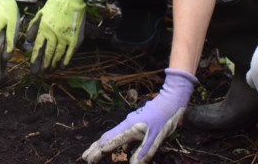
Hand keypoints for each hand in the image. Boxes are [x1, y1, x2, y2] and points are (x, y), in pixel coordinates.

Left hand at [25, 0, 85, 72]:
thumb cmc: (53, 5)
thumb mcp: (40, 14)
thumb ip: (33, 27)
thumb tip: (28, 40)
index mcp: (44, 29)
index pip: (38, 47)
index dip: (35, 58)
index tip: (33, 66)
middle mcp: (53, 35)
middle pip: (48, 54)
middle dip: (43, 65)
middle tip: (40, 73)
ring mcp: (65, 37)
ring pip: (58, 55)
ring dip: (53, 64)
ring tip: (50, 70)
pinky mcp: (75, 37)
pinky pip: (70, 52)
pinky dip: (66, 60)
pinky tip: (62, 66)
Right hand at [81, 69, 196, 163]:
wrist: (172, 99)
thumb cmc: (165, 117)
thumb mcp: (156, 137)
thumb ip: (144, 152)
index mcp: (128, 128)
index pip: (109, 142)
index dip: (98, 152)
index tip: (88, 160)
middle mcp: (126, 125)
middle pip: (106, 138)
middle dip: (95, 148)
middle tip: (85, 157)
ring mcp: (131, 123)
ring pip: (114, 136)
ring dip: (104, 145)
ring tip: (97, 154)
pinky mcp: (138, 124)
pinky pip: (124, 136)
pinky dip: (118, 144)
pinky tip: (123, 151)